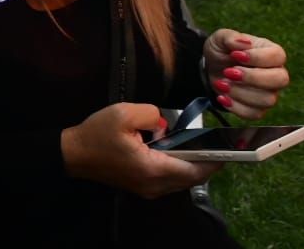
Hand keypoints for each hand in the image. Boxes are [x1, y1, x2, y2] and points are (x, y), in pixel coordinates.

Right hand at [62, 103, 220, 197]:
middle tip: (218, 143)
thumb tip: (163, 123)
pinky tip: (179, 151)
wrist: (73, 154)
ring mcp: (148, 189)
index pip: (195, 170)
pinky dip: (180, 167)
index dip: (215, 160)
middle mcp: (155, 185)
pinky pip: (171, 180)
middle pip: (192, 178)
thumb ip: (151, 113)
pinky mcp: (142, 186)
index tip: (231, 148)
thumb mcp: (123, 113)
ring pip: (183, 181)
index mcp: (154, 169)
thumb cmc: (97, 134)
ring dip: (194, 166)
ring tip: (201, 146)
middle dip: (207, 162)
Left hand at [203, 30, 289, 118]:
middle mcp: (275, 73)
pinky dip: (236, 107)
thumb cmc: (221, 51)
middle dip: (252, 77)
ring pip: (267, 99)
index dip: (257, 57)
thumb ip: (231, 37)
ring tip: (221, 83)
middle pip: (280, 80)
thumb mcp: (220, 38)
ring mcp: (269, 92)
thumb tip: (244, 43)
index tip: (235, 55)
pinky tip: (222, 97)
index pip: (277, 56)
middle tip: (228, 72)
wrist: (210, 68)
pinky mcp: (259, 108)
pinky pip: (255, 114)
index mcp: (270, 52)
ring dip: (240, 92)